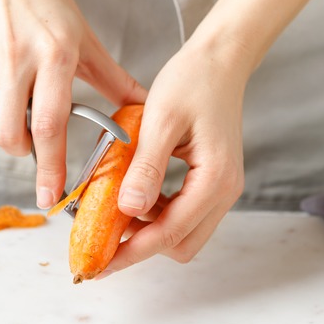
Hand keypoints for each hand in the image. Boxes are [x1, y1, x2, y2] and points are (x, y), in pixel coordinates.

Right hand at [0, 0, 145, 208]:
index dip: (50, 168)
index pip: (50, 127)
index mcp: (55, 55)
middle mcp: (15, 57)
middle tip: (30, 137)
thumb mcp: (83, 36)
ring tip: (12, 97)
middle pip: (8, 134)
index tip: (50, 197)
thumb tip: (139, 107)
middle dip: (20, 149)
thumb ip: (110, 77)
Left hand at [99, 38, 247, 276]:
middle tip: (102, 239)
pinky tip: (134, 193)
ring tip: (113, 212)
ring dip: (148, 228)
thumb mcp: (161, 120)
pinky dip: (157, 211)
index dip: (131, 253)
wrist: (219, 60)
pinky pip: (184, 211)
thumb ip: (147, 167)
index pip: (170, 233)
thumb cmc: (193, 81)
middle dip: (141, 246)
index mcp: (215, 179)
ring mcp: (221, 187)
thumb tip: (128, 210)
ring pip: (183, 231)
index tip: (99, 264)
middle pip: (181, 243)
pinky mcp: (212, 180)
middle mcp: (224, 191)